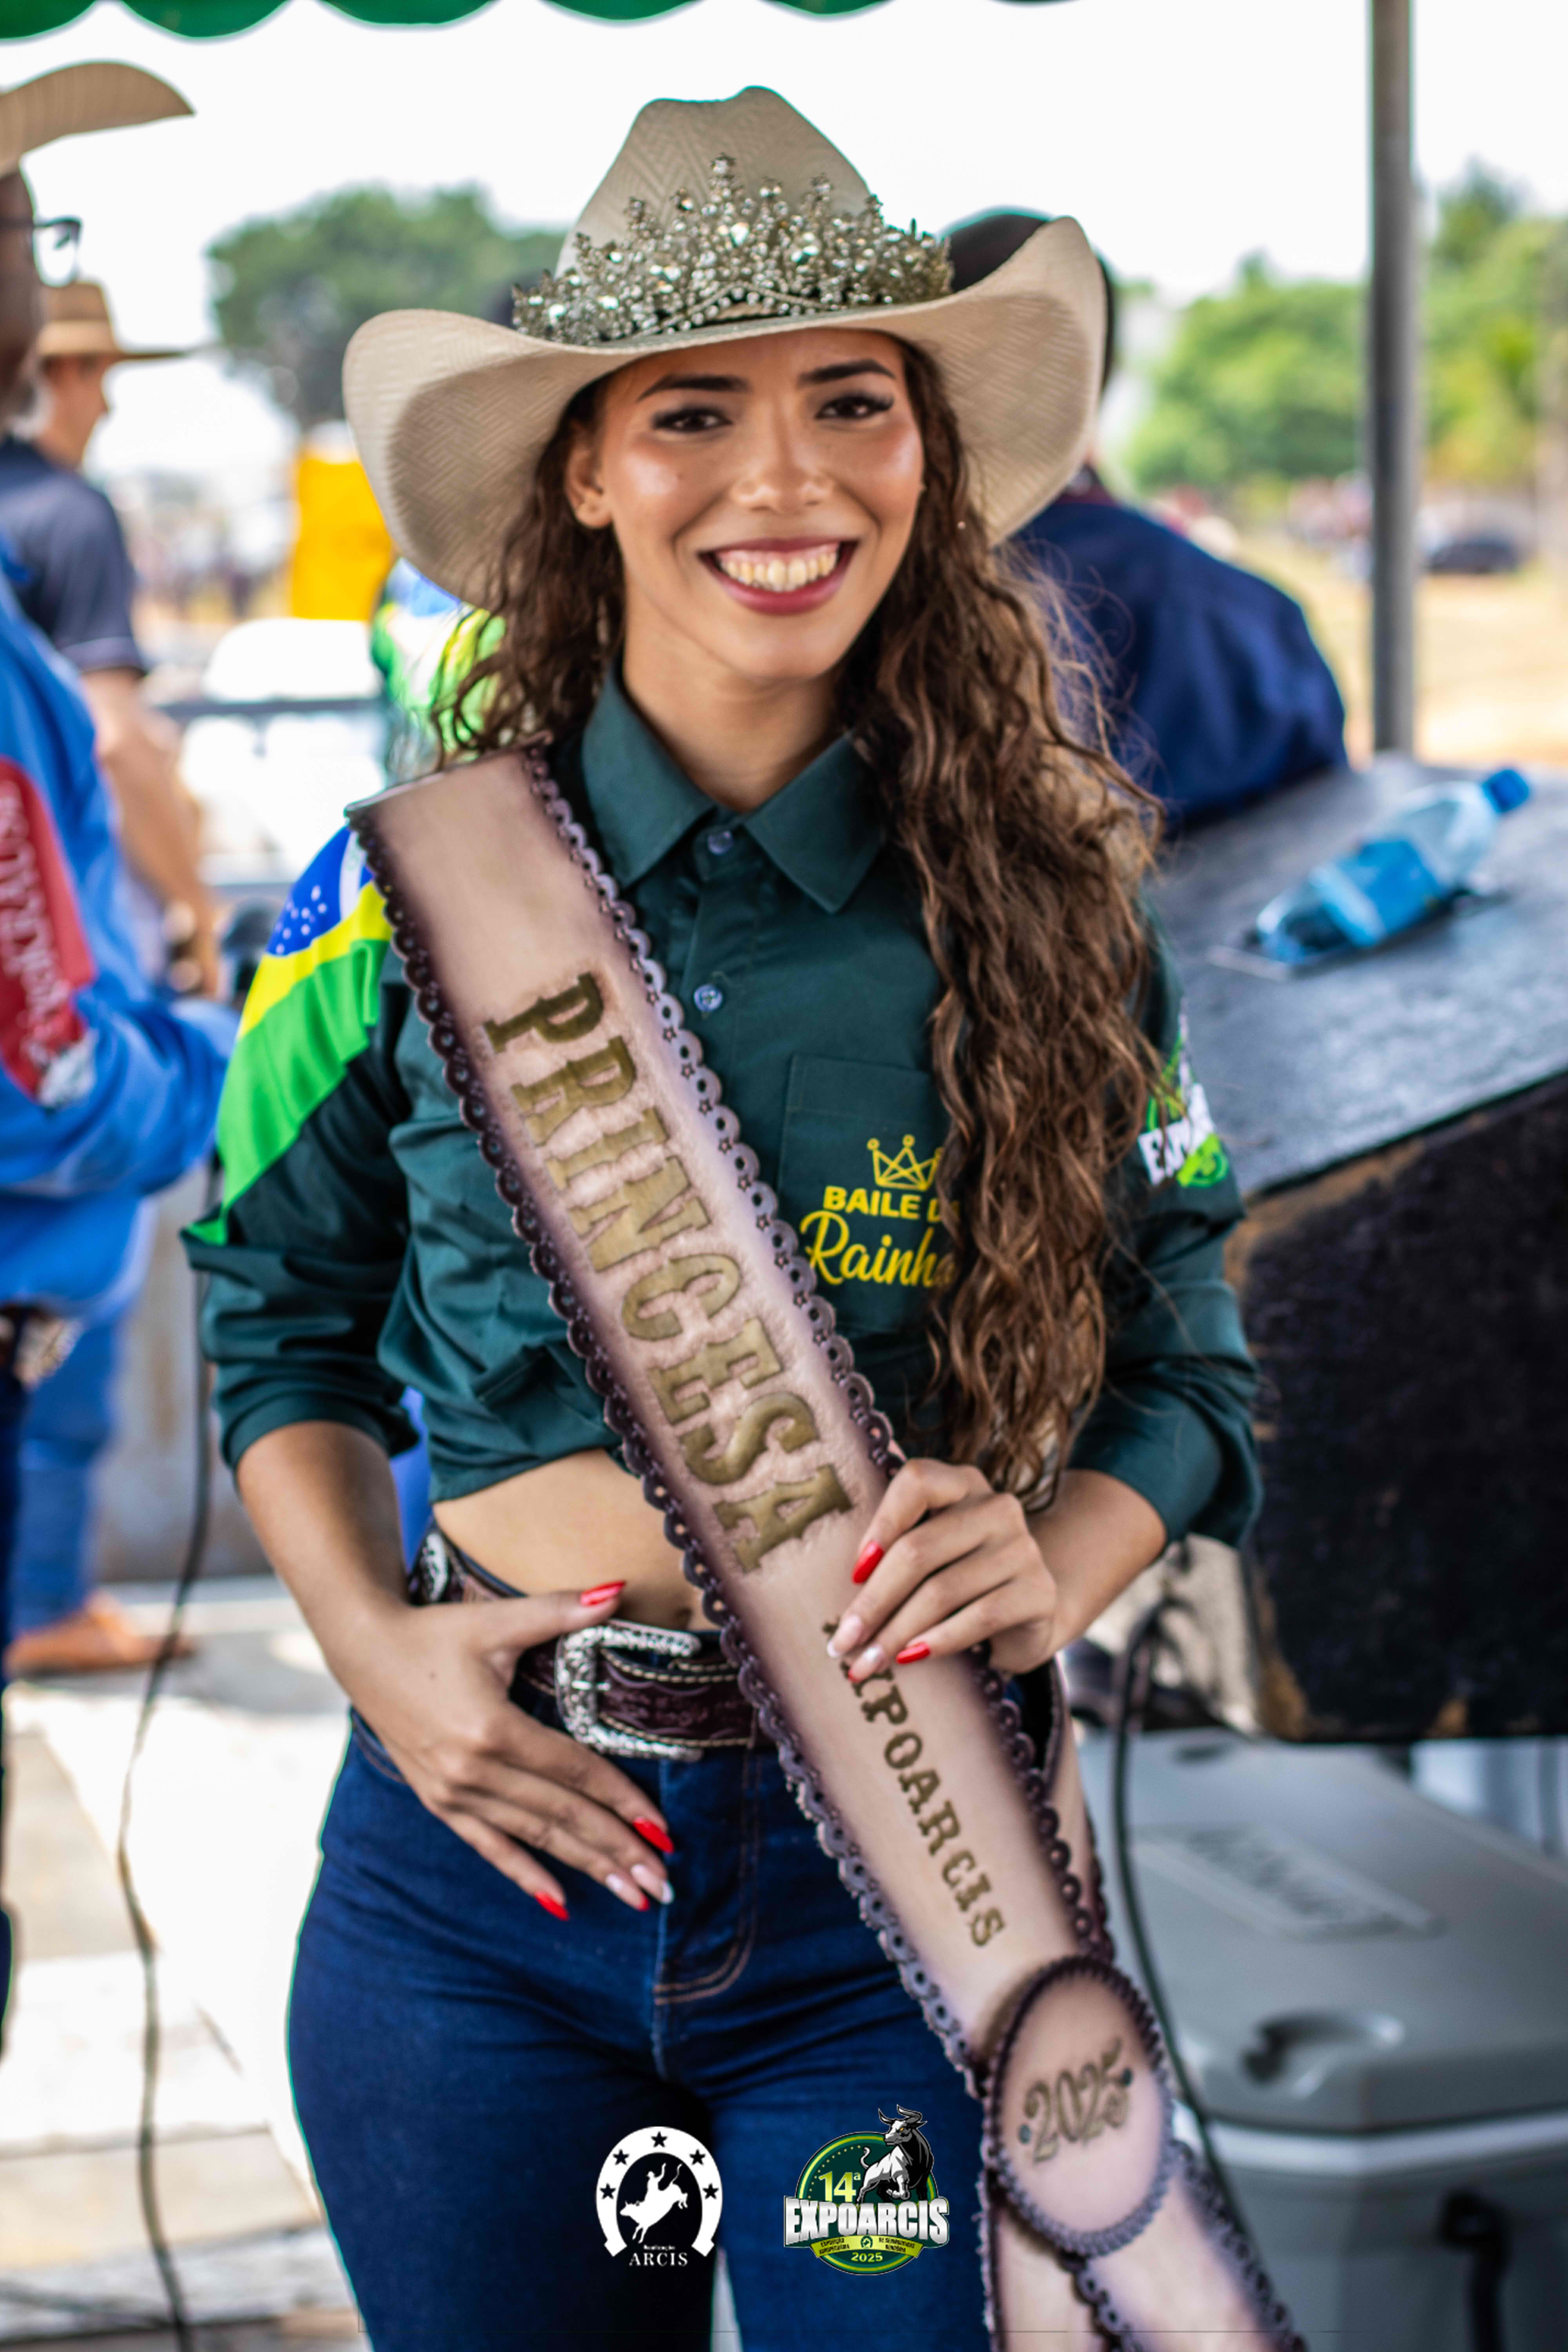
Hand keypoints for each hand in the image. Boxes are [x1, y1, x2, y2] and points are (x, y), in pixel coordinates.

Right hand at [344, 1582, 673, 1920]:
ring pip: (533, 1838)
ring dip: (585, 1868)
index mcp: (492, 1730)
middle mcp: (473, 1772)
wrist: (364, 1653)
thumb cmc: (434, 1633)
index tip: (663, 1832)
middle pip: (561, 1816)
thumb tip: (618, 1588)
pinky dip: (526, 1875)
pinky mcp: (439, 1803)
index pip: (574, 1772)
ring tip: (631, 1896)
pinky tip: (560, 1904)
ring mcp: (452, 1794)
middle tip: (662, 1883)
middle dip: (616, 1850)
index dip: (622, 1800)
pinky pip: (489, 1848)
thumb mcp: (496, 1620)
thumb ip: (560, 1610)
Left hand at [826, 1459, 1057, 1680]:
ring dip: (896, 1632)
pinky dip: (939, 1640)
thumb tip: (841, 1611)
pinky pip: (980, 1616)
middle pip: (919, 1549)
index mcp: (962, 1483)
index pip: (917, 1482)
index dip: (880, 1525)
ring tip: (867, 1662)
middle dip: (873, 1602)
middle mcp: (996, 1507)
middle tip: (842, 1642)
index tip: (852, 1574)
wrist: (1027, 1613)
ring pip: (942, 1590)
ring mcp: (1022, 1547)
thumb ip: (894, 1555)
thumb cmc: (959, 1578)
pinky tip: (911, 1658)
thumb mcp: (929, 1554)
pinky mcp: (1039, 1591)